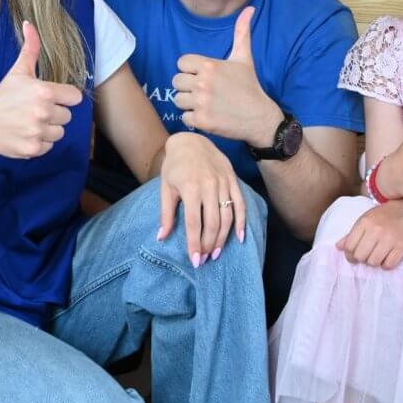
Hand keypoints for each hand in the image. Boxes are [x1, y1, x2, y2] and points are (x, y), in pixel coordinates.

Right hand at [0, 21, 82, 158]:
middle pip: (67, 116)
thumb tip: (30, 23)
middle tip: (35, 110)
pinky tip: (26, 134)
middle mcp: (43, 112)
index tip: (50, 97)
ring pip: (59, 132)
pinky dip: (40, 142)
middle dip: (54, 113)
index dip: (64, 97)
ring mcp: (37, 132)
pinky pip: (50, 146)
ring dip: (48, 129)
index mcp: (43, 91)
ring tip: (30, 122)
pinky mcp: (33, 149)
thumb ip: (30, 48)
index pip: (74, 97)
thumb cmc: (2, 96)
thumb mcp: (18, 71)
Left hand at [157, 132, 245, 267]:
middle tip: (205, 259)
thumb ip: (166, 213)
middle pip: (212, 222)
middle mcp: (209, 185)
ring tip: (216, 253)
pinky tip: (239, 238)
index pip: (194, 222)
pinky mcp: (232, 179)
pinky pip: (240, 203)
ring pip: (227, 216)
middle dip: (209, 244)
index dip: (195, 244)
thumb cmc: (174, 165)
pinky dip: (241, 222)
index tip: (195, 261)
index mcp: (190, 187)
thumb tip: (162, 237)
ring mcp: (223, 182)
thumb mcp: (166, 187)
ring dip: (223, 238)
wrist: (190, 141)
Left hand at [173, 6, 282, 143]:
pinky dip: (193, 119)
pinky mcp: (201, 121)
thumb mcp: (244, 58)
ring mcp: (201, 103)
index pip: (181, 63)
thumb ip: (241, 32)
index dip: (190, 70)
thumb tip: (249, 8)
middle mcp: (203, 83)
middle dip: (187, 87)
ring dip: (188, 103)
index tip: (203, 76)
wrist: (259, 117)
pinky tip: (207, 116)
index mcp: (209, 65)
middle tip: (204, 91)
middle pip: (176, 81)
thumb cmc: (250, 86)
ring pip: (177, 99)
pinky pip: (184, 118)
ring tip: (204, 103)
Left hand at [336, 200, 402, 268]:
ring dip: (374, 262)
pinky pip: (389, 265)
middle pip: (360, 256)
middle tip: (365, 256)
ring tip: (376, 255)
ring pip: (374, 262)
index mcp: (364, 222)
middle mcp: (376, 230)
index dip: (349, 254)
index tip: (352, 256)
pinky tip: (386, 258)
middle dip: (361, 259)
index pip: (349, 246)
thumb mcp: (365, 220)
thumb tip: (338, 247)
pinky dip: (386, 265)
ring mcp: (390, 239)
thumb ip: (351, 234)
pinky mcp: (402, 246)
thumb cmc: (384, 216)